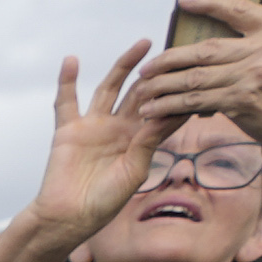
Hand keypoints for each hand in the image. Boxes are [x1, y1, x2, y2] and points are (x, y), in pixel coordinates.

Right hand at [20, 40, 166, 247]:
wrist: (71, 217)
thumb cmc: (105, 201)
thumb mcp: (136, 170)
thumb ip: (149, 140)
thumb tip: (168, 112)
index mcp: (140, 139)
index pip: (161, 108)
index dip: (176, 91)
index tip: (195, 70)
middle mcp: (119, 128)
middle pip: (140, 92)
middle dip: (157, 72)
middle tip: (175, 50)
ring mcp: (94, 126)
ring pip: (110, 88)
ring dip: (125, 66)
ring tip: (142, 44)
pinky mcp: (69, 129)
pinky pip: (66, 102)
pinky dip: (67, 82)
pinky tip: (71, 60)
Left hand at [138, 0, 261, 152]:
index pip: (238, 10)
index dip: (209, 3)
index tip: (184, 1)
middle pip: (206, 49)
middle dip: (170, 59)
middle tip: (148, 66)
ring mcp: (253, 75)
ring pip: (196, 77)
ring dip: (163, 85)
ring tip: (143, 89)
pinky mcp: (240, 100)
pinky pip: (197, 101)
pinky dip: (172, 106)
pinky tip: (154, 109)